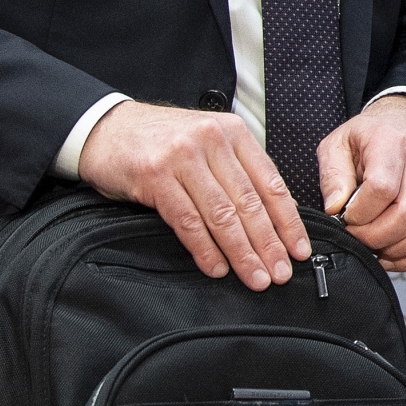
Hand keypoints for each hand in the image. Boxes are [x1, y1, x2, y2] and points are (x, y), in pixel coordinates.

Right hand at [77, 101, 310, 289]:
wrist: (107, 128)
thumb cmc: (161, 141)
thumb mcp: (207, 143)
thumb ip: (235, 170)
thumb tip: (269, 218)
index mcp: (233, 133)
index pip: (270, 182)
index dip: (287, 220)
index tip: (298, 249)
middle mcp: (212, 140)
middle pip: (249, 202)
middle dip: (269, 243)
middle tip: (281, 273)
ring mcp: (183, 157)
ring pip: (222, 214)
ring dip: (242, 252)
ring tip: (255, 277)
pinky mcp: (155, 176)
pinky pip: (187, 220)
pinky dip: (204, 248)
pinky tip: (216, 268)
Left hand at [318, 96, 405, 271]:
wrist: (404, 124)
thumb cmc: (369, 138)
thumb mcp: (337, 145)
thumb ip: (332, 176)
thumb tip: (336, 209)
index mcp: (390, 142)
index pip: (382, 187)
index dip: (360, 213)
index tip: (346, 217)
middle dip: (377, 236)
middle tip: (358, 235)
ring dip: (399, 248)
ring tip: (376, 246)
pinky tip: (392, 251)